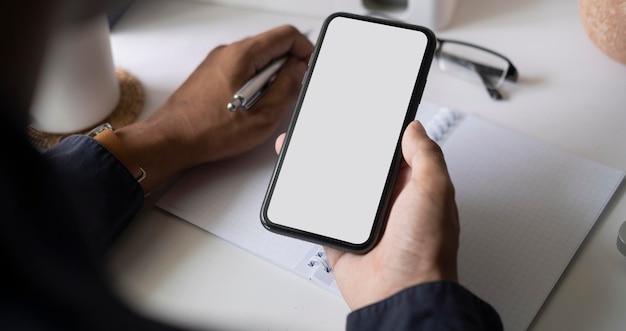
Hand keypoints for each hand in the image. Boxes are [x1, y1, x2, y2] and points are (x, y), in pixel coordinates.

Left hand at [117, 25, 313, 191]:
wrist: (171, 140)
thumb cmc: (207, 130)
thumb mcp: (263, 116)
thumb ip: (287, 88)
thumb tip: (298, 70)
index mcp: (242, 55)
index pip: (285, 35)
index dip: (304, 50)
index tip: (309, 66)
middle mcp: (228, 52)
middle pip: (271, 46)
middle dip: (286, 67)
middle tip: (286, 93)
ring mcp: (217, 62)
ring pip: (257, 59)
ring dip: (269, 78)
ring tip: (263, 105)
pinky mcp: (211, 74)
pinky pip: (242, 69)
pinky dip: (253, 83)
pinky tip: (247, 107)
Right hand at [275, 121, 459, 309]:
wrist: (399, 294)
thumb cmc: (426, 251)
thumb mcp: (434, 192)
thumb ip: (426, 156)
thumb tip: (415, 129)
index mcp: (413, 189)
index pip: (396, 154)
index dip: (381, 136)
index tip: (366, 119)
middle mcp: (389, 204)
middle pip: (362, 169)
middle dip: (346, 151)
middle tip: (329, 132)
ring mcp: (364, 221)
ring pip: (339, 188)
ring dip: (325, 173)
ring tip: (310, 151)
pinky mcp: (343, 237)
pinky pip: (323, 215)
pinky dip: (312, 202)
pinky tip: (304, 186)